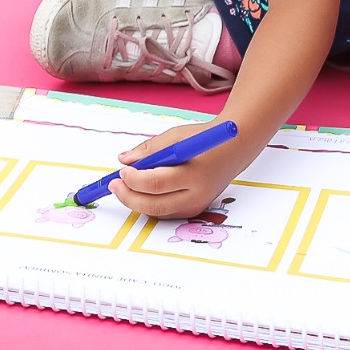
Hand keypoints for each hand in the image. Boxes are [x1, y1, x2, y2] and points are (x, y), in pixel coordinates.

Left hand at [109, 119, 253, 219]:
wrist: (234, 149)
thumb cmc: (205, 139)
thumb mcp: (177, 136)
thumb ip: (150, 149)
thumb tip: (124, 160)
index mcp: (194, 173)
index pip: (156, 183)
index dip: (134, 179)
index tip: (122, 170)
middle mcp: (197, 194)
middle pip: (154, 205)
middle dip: (129, 196)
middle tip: (114, 185)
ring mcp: (197, 205)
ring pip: (157, 212)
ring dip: (136, 202)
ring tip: (124, 187)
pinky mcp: (195, 209)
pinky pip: (165, 212)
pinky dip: (149, 204)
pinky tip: (140, 192)